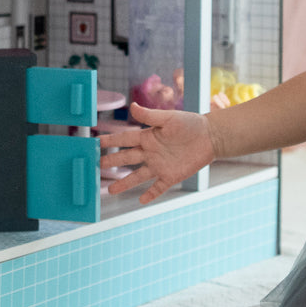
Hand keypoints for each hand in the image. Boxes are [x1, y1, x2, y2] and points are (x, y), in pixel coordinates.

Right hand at [99, 103, 214, 203]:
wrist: (210, 136)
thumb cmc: (190, 123)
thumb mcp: (169, 118)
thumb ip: (150, 115)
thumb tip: (132, 106)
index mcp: (148, 136)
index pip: (125, 139)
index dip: (110, 141)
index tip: (95, 142)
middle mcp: (150, 152)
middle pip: (127, 159)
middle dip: (111, 162)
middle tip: (95, 167)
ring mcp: (160, 165)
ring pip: (138, 176)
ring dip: (124, 183)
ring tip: (110, 191)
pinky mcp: (171, 176)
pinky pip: (158, 187)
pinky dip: (150, 194)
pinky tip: (141, 200)